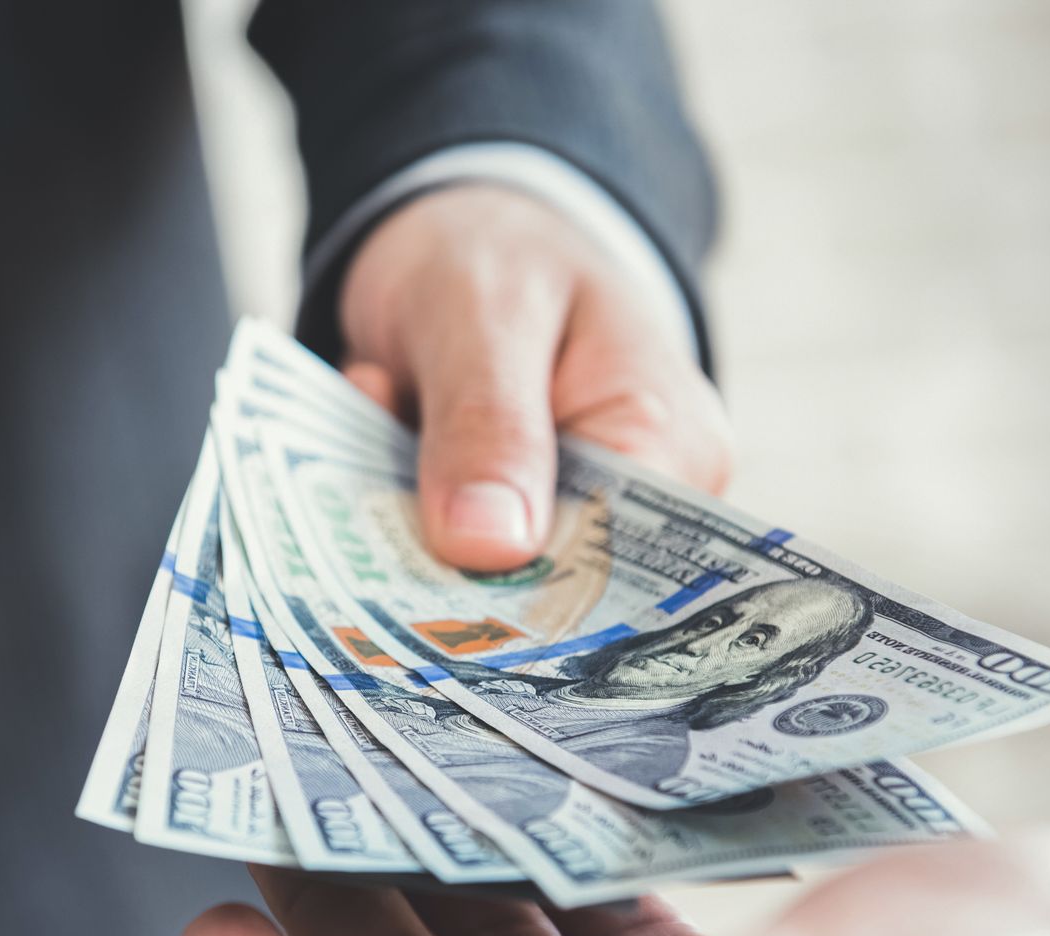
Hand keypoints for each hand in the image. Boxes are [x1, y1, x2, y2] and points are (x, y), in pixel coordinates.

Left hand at [339, 185, 732, 572]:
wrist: (454, 229)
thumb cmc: (496, 249)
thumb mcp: (485, 310)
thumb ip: (488, 422)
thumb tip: (490, 547)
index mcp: (671, 448)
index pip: (614, 568)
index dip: (525, 593)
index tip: (435, 571)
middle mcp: (632, 503)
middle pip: (538, 588)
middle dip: (441, 545)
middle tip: (378, 468)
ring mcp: (554, 520)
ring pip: (464, 571)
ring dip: (396, 504)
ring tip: (384, 393)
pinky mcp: (486, 528)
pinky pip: (422, 544)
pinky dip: (381, 490)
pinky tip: (378, 406)